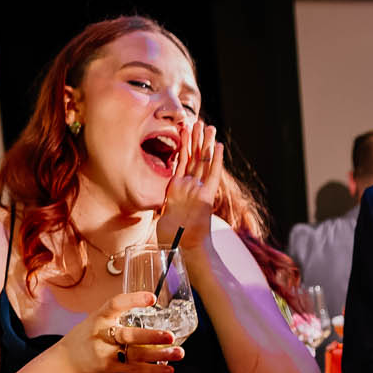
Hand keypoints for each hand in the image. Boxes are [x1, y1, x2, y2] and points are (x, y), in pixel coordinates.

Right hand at [56, 290, 182, 372]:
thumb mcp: (97, 319)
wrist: (67, 362)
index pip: (115, 304)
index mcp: (99, 317)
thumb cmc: (87, 336)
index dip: (134, 300)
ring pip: (136, 355)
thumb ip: (120, 314)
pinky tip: (169, 369)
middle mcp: (102, 335)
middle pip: (127, 335)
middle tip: (169, 335)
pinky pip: (136, 370)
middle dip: (150, 337)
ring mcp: (106, 353)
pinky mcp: (111, 368)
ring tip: (178, 352)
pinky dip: (154, 370)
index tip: (152, 298)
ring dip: (159, 355)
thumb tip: (152, 306)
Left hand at [157, 120, 223, 252]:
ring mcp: (198, 191)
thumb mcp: (160, 216)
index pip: (182, 162)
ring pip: (203, 162)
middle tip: (199, 121)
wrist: (184, 250)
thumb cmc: (173, 240)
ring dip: (206, 144)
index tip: (183, 129)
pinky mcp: (206, 196)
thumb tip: (154, 204)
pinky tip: (219, 146)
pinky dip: (216, 160)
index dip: (183, 146)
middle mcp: (190, 187)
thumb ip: (161, 205)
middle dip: (196, 139)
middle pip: (194, 158)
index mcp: (178, 190)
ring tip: (208, 126)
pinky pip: (212, 175)